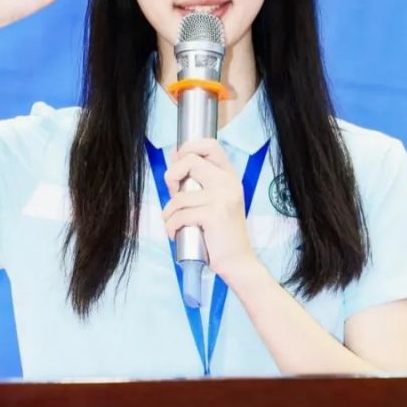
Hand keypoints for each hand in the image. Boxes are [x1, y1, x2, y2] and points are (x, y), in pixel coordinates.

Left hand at [161, 138, 258, 278]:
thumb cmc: (220, 232)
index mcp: (229, 176)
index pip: (210, 145)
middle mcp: (228, 182)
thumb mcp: (215, 200)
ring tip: (173, 224)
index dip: (188, 148)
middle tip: (174, 197)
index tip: (178, 166)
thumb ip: (198, 180)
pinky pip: (179, 215)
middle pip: (188, 161)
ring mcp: (222, 197)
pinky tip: (175, 234)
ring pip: (179, 196)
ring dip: (168, 214)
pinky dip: (171, 227)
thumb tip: (174, 156)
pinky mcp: (214, 214)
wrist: (238, 261)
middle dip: (171, 178)